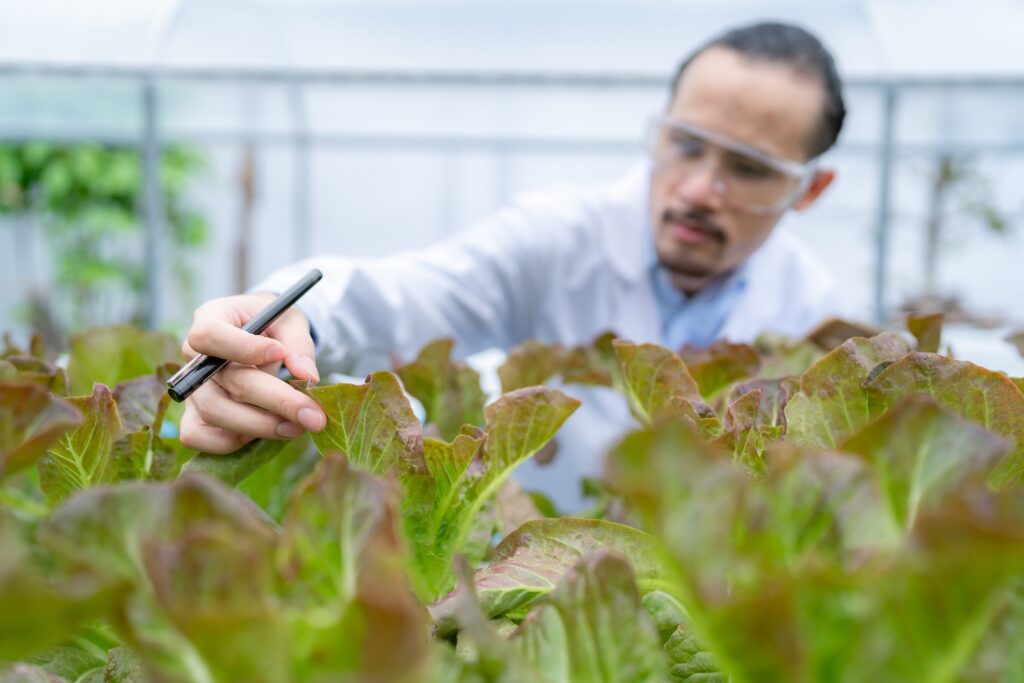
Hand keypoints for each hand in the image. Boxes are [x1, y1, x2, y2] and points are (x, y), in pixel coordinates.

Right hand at [178, 292, 326, 453]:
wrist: (265, 343)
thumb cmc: (274, 326)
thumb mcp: (291, 321)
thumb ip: (298, 343)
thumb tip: (306, 376)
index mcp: (212, 318)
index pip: (209, 334)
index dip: (242, 347)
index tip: (280, 354)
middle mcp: (194, 356)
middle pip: (224, 381)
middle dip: (274, 400)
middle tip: (314, 414)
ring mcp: (193, 389)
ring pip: (215, 412)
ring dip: (261, 425)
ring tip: (299, 426)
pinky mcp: (195, 417)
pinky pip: (199, 437)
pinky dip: (234, 442)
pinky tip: (268, 433)